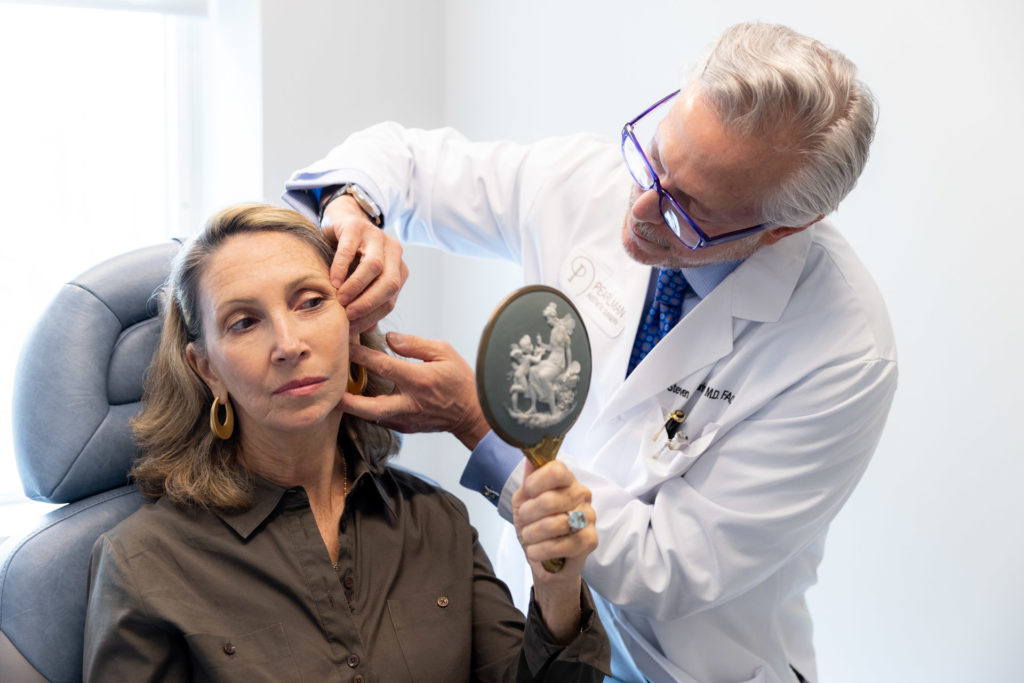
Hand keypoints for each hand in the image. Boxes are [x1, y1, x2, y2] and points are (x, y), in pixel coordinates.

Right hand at [321, 196, 407, 332]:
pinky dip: (342, 267)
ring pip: (375, 266)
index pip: (391, 299)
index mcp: (398, 269)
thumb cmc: (351, 259)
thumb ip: (366, 301)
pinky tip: (333, 280)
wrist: (341, 221)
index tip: (353, 327)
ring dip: (356, 286)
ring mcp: (378, 237)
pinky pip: (351, 249)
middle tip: (348, 314)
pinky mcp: (358, 226)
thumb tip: (366, 330)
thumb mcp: (362, 281)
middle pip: (389, 283)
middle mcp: (394, 252)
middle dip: (368, 302)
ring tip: (340, 298)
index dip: (372, 315)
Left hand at [342, 332, 490, 448]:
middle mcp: (409, 403)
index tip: (345, 345)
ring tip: (335, 394)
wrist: (473, 413)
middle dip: (346, 397)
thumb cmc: (460, 380)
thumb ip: (414, 344)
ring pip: (370, 417)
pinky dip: (367, 410)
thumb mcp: (444, 352)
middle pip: (368, 405)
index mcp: (418, 380)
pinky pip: (380, 419)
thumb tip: (389, 338)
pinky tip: (357, 400)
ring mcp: (406, 419)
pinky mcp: (405, 428)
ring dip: (352, 406)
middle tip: (328, 387)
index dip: (361, 355)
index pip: (382, 366)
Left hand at [513, 460, 596, 643]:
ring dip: (533, 534)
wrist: (542, 557)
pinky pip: (562, 545)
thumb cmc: (534, 524)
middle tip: (524, 521)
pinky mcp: (590, 540)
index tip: (527, 493)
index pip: (556, 470)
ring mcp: (589, 516)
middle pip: (550, 499)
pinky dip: (541, 550)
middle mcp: (582, 494)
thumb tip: (530, 456)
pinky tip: (535, 551)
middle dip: (528, 514)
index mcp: (566, 480)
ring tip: (529, 537)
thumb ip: (528, 479)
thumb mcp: (523, 500)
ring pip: (556, 523)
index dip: (535, 483)